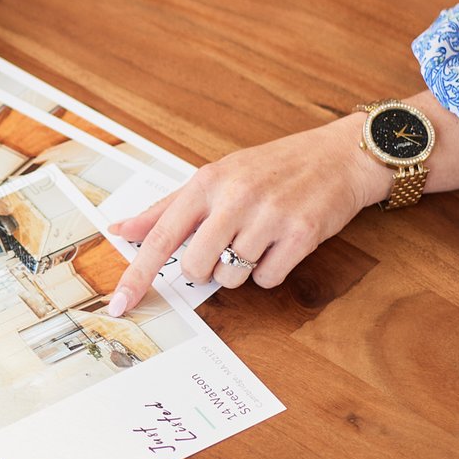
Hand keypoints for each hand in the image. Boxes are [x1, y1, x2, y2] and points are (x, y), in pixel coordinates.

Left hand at [106, 118, 375, 312]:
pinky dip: (270, 271)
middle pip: (197, 267)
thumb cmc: (273, 167)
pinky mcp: (301, 235)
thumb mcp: (216, 176)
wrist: (340, 156)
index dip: (137, 275)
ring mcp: (270, 216)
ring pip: (231, 278)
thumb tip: (121, 229)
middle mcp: (236, 197)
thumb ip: (167, 207)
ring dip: (241, 269)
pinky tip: (280, 244)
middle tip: (227, 243)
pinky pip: (267, 280)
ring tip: (259, 237)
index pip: (161, 237)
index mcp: (207, 182)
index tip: (119, 303)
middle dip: (207, 268)